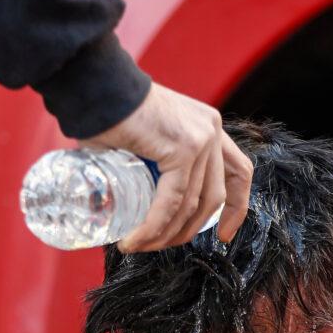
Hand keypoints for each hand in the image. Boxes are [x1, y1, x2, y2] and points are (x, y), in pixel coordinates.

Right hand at [82, 83, 252, 251]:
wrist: (93, 85)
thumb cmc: (109, 113)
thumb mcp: (148, 141)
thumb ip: (157, 166)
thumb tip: (146, 207)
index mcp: (208, 127)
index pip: (239, 172)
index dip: (236, 209)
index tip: (223, 236)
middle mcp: (211, 130)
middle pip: (217, 196)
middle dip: (190, 230)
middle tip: (161, 246)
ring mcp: (201, 138)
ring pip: (192, 204)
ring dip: (165, 234)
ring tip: (138, 245)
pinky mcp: (182, 147)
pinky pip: (172, 200)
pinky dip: (153, 226)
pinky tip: (135, 239)